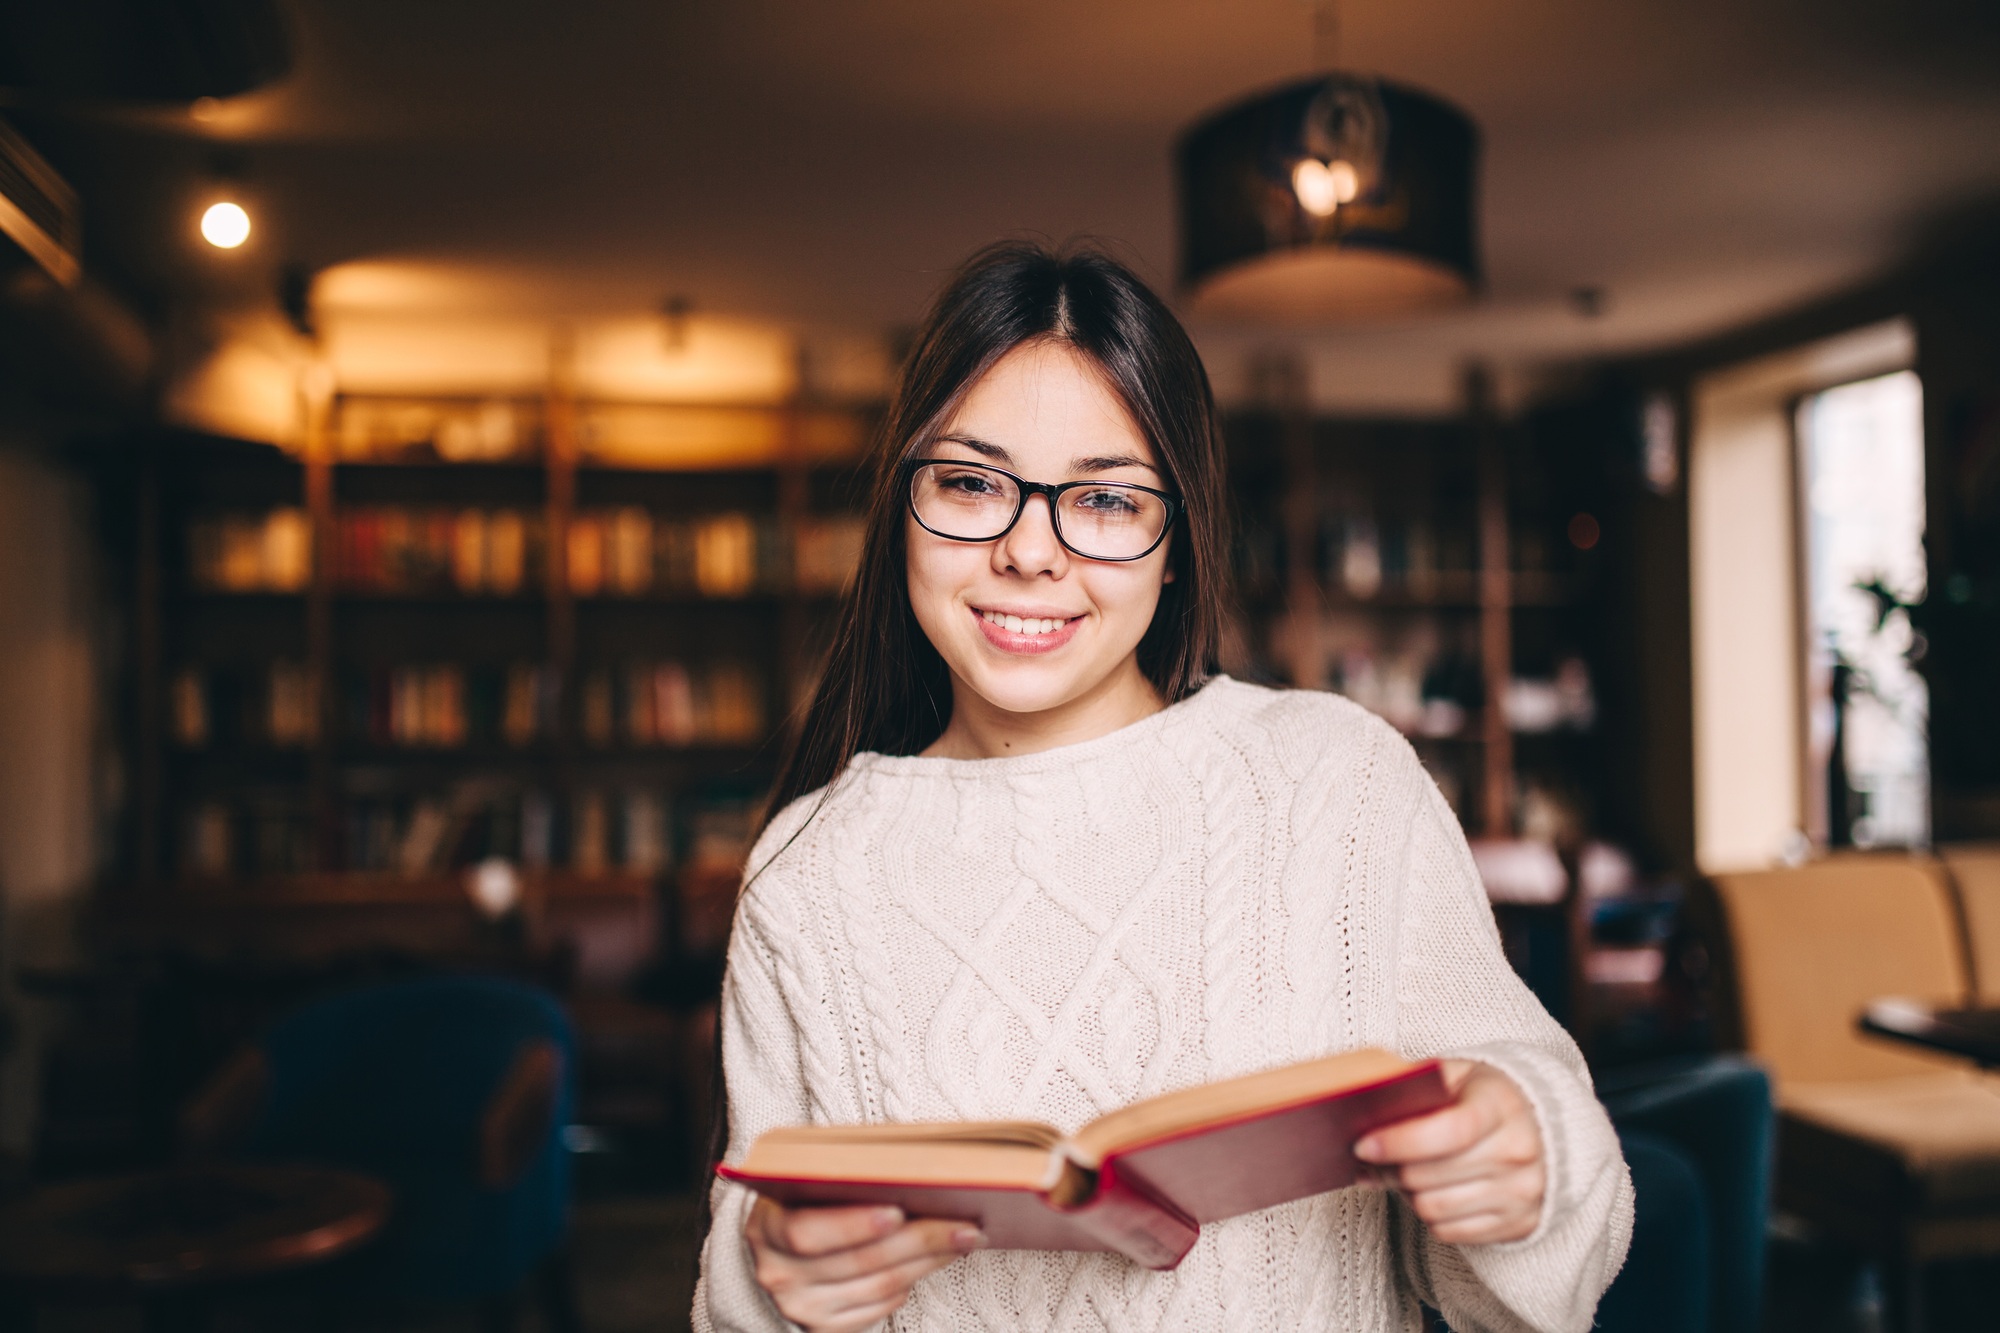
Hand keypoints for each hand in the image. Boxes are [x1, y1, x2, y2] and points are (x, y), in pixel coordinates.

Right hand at [745, 1197, 984, 1331]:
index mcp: (766, 1227)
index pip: (807, 1232)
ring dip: (928, 1261)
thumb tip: (915, 1172)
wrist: (779, 1247)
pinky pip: (879, 1308)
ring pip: (879, 1286)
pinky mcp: (823, 1329)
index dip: (853, 1224)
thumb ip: (842, 1177)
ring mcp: (801, 1307)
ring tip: (962, 1238)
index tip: (898, 1211)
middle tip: (964, 1224)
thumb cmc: (804, 1200)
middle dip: (920, 1239)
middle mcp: (778, 1273)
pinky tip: (933, 1259)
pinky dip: (910, 1282)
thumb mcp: (806, 1181)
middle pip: (859, 1261)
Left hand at [1354, 1059, 1545, 1244]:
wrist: (1543, 1128)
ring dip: (1405, 1194)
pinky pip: (1449, 1232)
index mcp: (1502, 1105)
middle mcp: (1518, 1151)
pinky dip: (1429, 1216)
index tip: (1363, 1145)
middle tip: (1373, 1159)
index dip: (1400, 1141)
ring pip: (1433, 1208)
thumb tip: (1364, 1116)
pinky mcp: (1519, 1224)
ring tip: (1402, 1174)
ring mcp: (1522, 1192)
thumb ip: (1416, 1086)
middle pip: (1430, 1175)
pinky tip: (1429, 1192)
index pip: (1449, 1130)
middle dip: (1390, 1168)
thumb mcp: (1458, 1074)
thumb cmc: (1485, 1097)